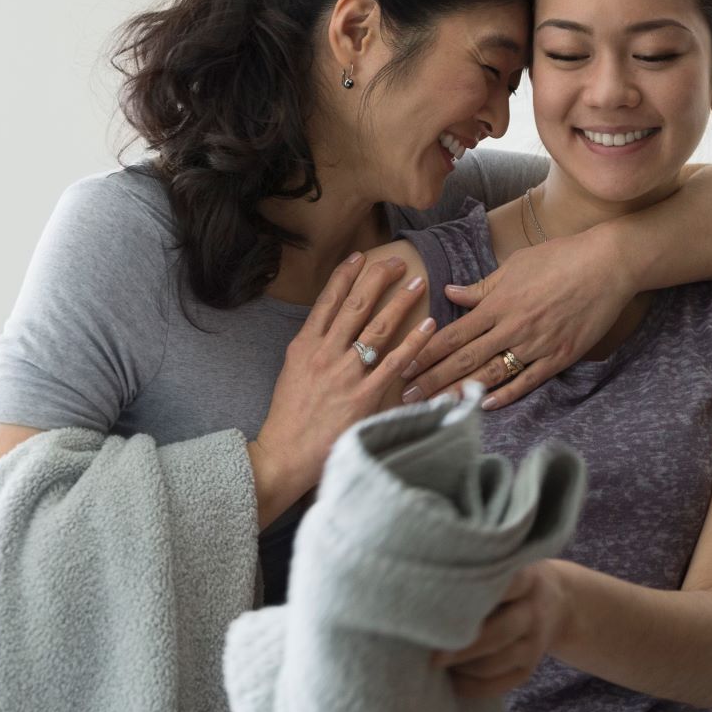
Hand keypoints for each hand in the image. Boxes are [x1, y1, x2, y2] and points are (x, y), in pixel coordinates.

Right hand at [246, 253, 436, 525]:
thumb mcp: (292, 373)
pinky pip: (394, 363)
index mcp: (304, 346)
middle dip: (379, 279)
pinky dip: (413, 343)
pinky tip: (427, 326)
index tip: (361, 257)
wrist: (283, 455)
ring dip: (400, 302)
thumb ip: (312, 349)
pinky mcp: (363, 397)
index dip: (346, 275)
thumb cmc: (288, 418)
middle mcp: (325, 353)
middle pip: (356, 306)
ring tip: (418, 284)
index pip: (328, 301)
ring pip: (378, 328)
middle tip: (397, 263)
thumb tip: (331, 330)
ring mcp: (345, 374)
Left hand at [401, 230, 634, 408]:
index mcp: (497, 304)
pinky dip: (506, 394)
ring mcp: (536, 344)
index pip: (452, 334)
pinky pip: (528, 380)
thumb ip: (481, 287)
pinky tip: (485, 405)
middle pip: (464, 360)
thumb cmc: (560, 258)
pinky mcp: (560, 355)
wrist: (607, 264)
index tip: (403, 365)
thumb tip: (450, 292)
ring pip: (491, 374)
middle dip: (432, 379)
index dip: (426, 352)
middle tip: (406, 397)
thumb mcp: (515, 265)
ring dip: (461, 392)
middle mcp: (512, 327)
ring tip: (436, 408)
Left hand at [433, 561, 573, 699]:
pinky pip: (499, 684)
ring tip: (433, 663)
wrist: (560, 603)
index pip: (505, 585)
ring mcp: (534, 644)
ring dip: (463, 666)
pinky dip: (471, 686)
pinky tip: (450, 679)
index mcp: (528, 579)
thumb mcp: (508, 564)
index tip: (442, 606)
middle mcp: (533, 612)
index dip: (474, 596)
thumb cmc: (512, 581)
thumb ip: (480, 571)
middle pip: (500, 632)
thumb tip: (426, 587)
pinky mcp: (528, 669)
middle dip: (463, 646)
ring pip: (497, 662)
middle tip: (431, 654)